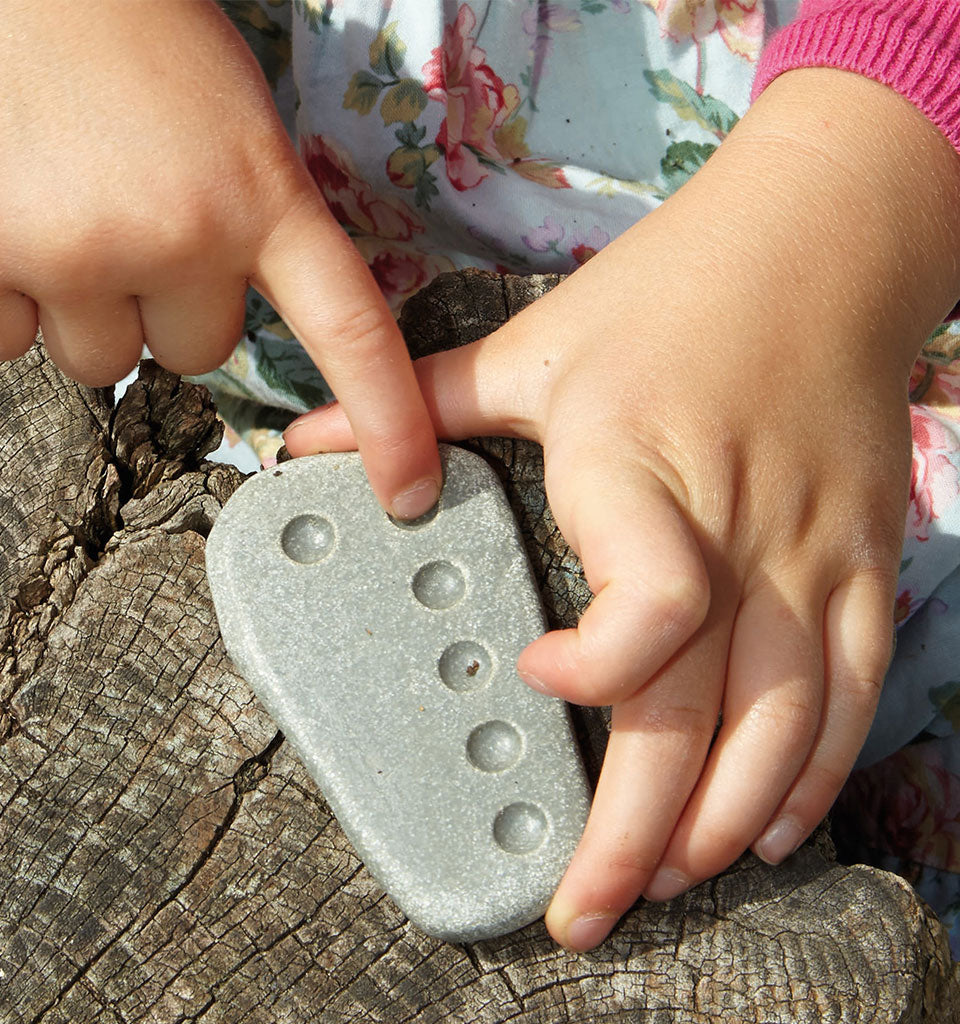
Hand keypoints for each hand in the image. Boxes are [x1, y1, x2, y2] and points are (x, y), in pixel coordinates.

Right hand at [0, 0, 439, 517]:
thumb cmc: (152, 57)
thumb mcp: (243, 139)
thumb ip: (254, 247)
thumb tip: (219, 353)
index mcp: (264, 200)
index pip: (350, 333)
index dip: (386, 425)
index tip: (408, 494)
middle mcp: (181, 232)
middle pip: (192, 359)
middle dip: (166, 309)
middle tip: (137, 219)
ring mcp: (75, 244)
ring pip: (100, 363)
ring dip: (87, 309)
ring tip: (71, 210)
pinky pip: (2, 340)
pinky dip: (2, 298)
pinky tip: (8, 217)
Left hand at [285, 69, 959, 946]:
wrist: (823, 238)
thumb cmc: (673, 288)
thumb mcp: (537, 343)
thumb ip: (423, 399)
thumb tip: (309, 440)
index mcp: (636, 468)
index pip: (647, 611)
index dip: (591, 672)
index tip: (532, 671)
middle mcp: (733, 526)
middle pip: (700, 713)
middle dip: (636, 835)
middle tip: (587, 910)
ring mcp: (811, 551)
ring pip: (785, 727)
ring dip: (721, 822)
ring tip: (665, 879)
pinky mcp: (866, 556)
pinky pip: (854, 690)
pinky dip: (816, 770)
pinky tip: (770, 824)